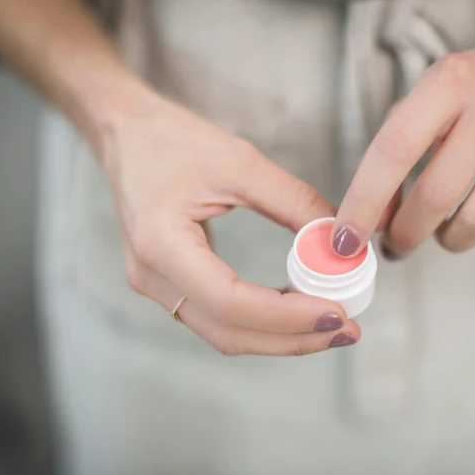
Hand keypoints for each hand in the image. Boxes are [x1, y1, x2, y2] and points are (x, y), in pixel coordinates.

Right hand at [102, 91, 359, 354]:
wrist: (128, 135)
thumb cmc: (174, 140)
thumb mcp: (241, 162)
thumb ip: (294, 202)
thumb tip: (342, 241)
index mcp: (160, 243)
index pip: (229, 303)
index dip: (287, 317)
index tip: (337, 313)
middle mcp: (152, 276)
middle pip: (228, 333)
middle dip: (293, 339)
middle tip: (347, 331)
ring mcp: (157, 286)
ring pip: (225, 334)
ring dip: (281, 337)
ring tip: (332, 326)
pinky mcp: (170, 285)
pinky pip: (220, 318)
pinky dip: (263, 322)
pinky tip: (299, 311)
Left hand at [332, 27, 474, 258]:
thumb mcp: (427, 101)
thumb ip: (393, 154)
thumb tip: (371, 221)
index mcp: (450, 81)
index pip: (394, 150)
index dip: (365, 202)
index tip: (345, 239)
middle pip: (437, 196)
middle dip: (406, 234)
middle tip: (396, 244)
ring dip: (450, 239)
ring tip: (443, 229)